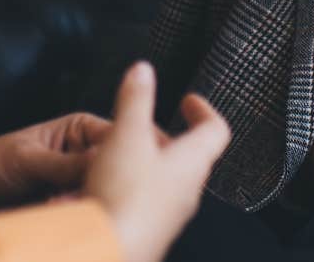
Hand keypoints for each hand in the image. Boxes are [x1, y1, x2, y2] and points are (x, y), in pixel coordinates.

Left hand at [0, 112, 110, 207]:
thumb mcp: (29, 159)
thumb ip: (66, 163)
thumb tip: (105, 161)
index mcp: (82, 129)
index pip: (115, 134)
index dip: (122, 149)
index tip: (117, 167)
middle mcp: (86, 154)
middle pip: (111, 167)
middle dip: (99, 181)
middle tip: (78, 191)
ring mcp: (78, 182)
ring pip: (99, 191)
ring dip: (83, 201)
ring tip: (57, 203)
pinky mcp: (69, 206)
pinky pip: (83, 212)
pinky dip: (74, 216)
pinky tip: (54, 212)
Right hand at [83, 61, 229, 261]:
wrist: (105, 256)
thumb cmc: (125, 200)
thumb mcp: (127, 135)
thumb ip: (136, 100)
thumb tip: (143, 70)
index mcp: (193, 161)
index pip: (216, 129)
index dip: (205, 110)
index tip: (190, 100)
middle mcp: (188, 191)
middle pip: (190, 157)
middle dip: (167, 138)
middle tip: (148, 128)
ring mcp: (169, 217)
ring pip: (164, 182)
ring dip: (144, 166)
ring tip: (116, 157)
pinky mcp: (148, 236)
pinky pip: (142, 207)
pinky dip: (125, 191)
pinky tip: (97, 192)